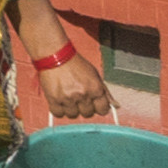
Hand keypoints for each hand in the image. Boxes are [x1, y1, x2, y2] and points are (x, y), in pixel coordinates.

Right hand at [12, 0, 109, 122]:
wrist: (50, 52)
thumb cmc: (74, 61)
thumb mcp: (93, 74)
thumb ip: (104, 91)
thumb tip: (117, 106)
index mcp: (95, 87)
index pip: (103, 109)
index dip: (97, 105)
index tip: (92, 99)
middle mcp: (82, 94)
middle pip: (89, 114)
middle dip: (84, 106)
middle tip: (78, 95)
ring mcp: (67, 97)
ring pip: (74, 115)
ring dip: (72, 108)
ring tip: (68, 95)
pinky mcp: (53, 99)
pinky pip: (60, 114)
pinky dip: (60, 109)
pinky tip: (59, 98)